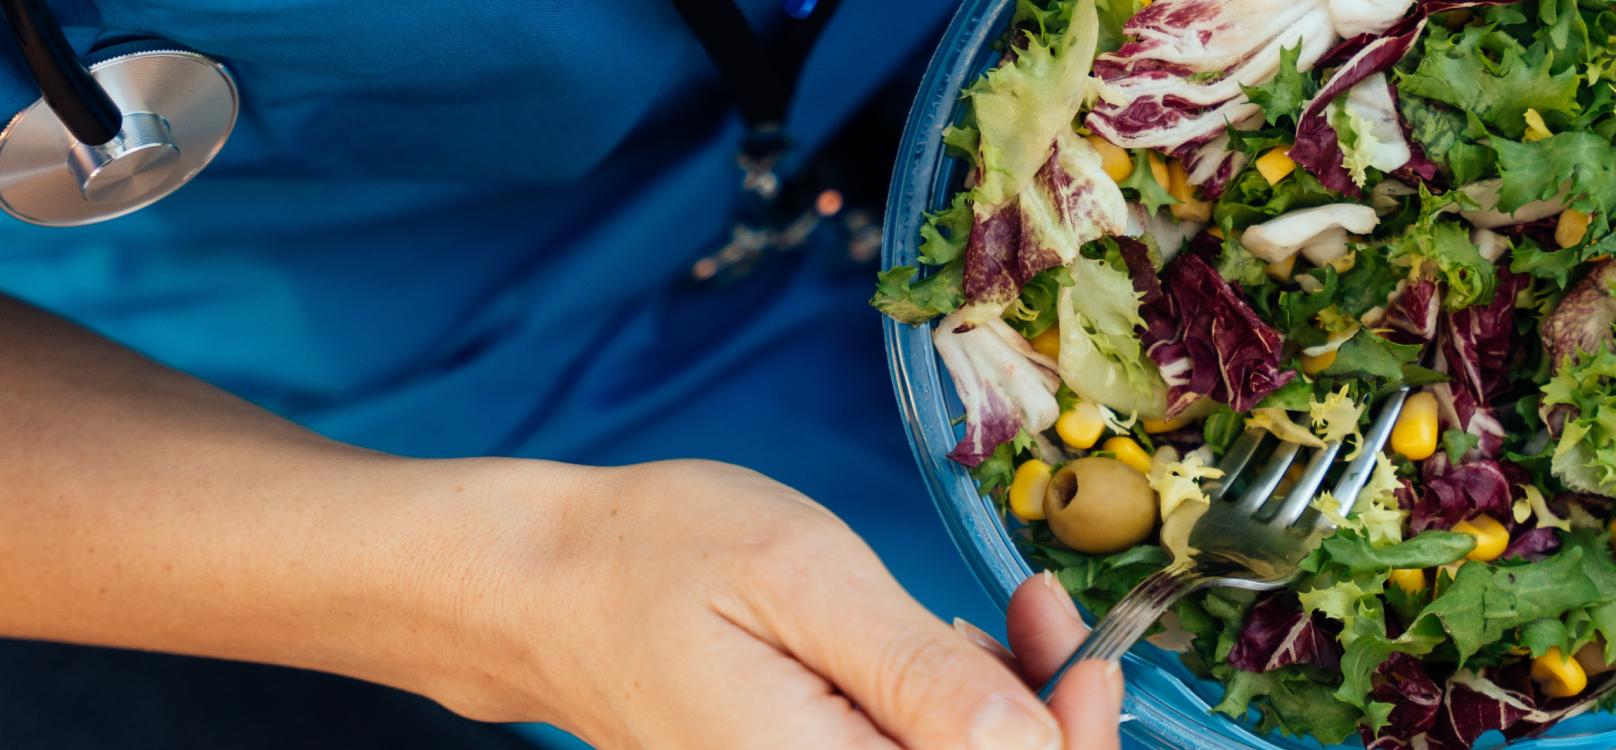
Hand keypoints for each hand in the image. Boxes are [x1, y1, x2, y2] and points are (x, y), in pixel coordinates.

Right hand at [0, 275, 1115, 749]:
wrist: (528, 582)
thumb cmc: (645, 561)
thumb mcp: (804, 583)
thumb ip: (927, 676)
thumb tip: (1037, 741)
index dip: (1073, 732)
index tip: (1087, 649)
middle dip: (1046, 709)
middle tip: (1049, 608)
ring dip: (1003, 700)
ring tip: (1001, 607)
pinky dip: (947, 700)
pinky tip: (939, 638)